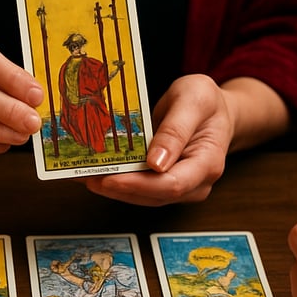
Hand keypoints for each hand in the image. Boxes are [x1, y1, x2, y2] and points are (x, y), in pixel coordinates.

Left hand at [81, 74, 232, 205]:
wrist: (214, 111)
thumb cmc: (208, 103)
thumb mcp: (195, 100)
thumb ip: (176, 129)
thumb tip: (157, 163)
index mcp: (208, 164)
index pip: (172, 184)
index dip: (139, 184)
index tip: (111, 177)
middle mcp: (195, 183)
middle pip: (153, 195)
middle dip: (117, 187)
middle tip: (85, 174)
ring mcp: (180, 187)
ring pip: (141, 196)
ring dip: (111, 187)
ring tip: (82, 173)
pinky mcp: (163, 184)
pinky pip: (138, 187)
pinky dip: (116, 181)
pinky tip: (94, 171)